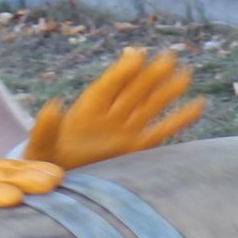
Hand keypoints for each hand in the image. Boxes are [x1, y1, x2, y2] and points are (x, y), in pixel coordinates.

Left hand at [24, 47, 204, 168]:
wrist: (56, 182)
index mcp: (85, 110)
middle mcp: (109, 116)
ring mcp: (125, 130)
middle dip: (150, 75)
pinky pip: (161, 132)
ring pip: (150, 106)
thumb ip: (46, 128)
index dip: (122, 72)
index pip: (107, 88)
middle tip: (168, 56)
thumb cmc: (45, 159)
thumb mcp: (40, 145)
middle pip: (133, 91)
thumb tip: (53, 106)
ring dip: (167, 91)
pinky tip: (197, 105)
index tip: (136, 55)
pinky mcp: (137, 147)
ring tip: (185, 74)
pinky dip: (179, 119)